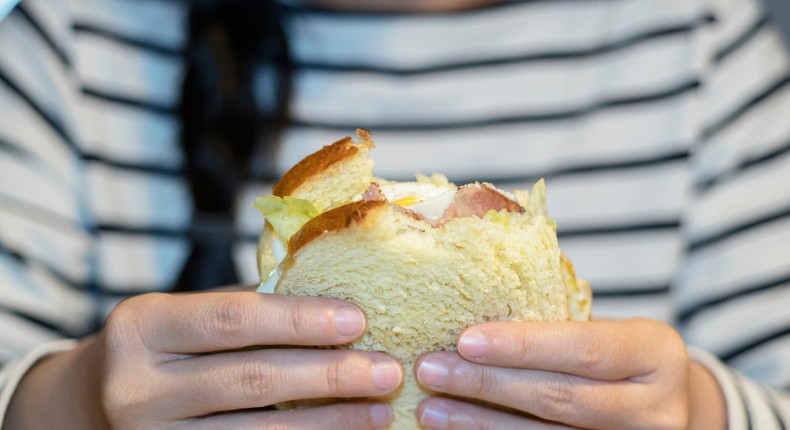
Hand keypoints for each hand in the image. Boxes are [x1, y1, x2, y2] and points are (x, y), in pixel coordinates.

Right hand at [5, 291, 401, 429]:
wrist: (94, 403)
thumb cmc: (165, 346)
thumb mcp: (188, 312)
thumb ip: (253, 298)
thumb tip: (336, 275)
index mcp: (143, 326)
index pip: (233, 318)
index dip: (300, 319)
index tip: (358, 320)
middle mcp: (137, 387)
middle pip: (251, 379)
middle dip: (329, 376)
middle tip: (387, 370)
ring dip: (328, 423)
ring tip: (379, 409)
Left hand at [413, 318, 725, 429]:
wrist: (669, 406)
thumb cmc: (621, 358)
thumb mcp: (610, 331)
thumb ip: (559, 328)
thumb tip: (468, 320)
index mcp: (656, 353)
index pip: (584, 348)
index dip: (523, 346)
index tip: (466, 340)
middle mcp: (656, 408)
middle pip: (560, 398)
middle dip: (487, 385)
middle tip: (431, 370)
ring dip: (480, 424)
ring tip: (432, 409)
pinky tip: (459, 429)